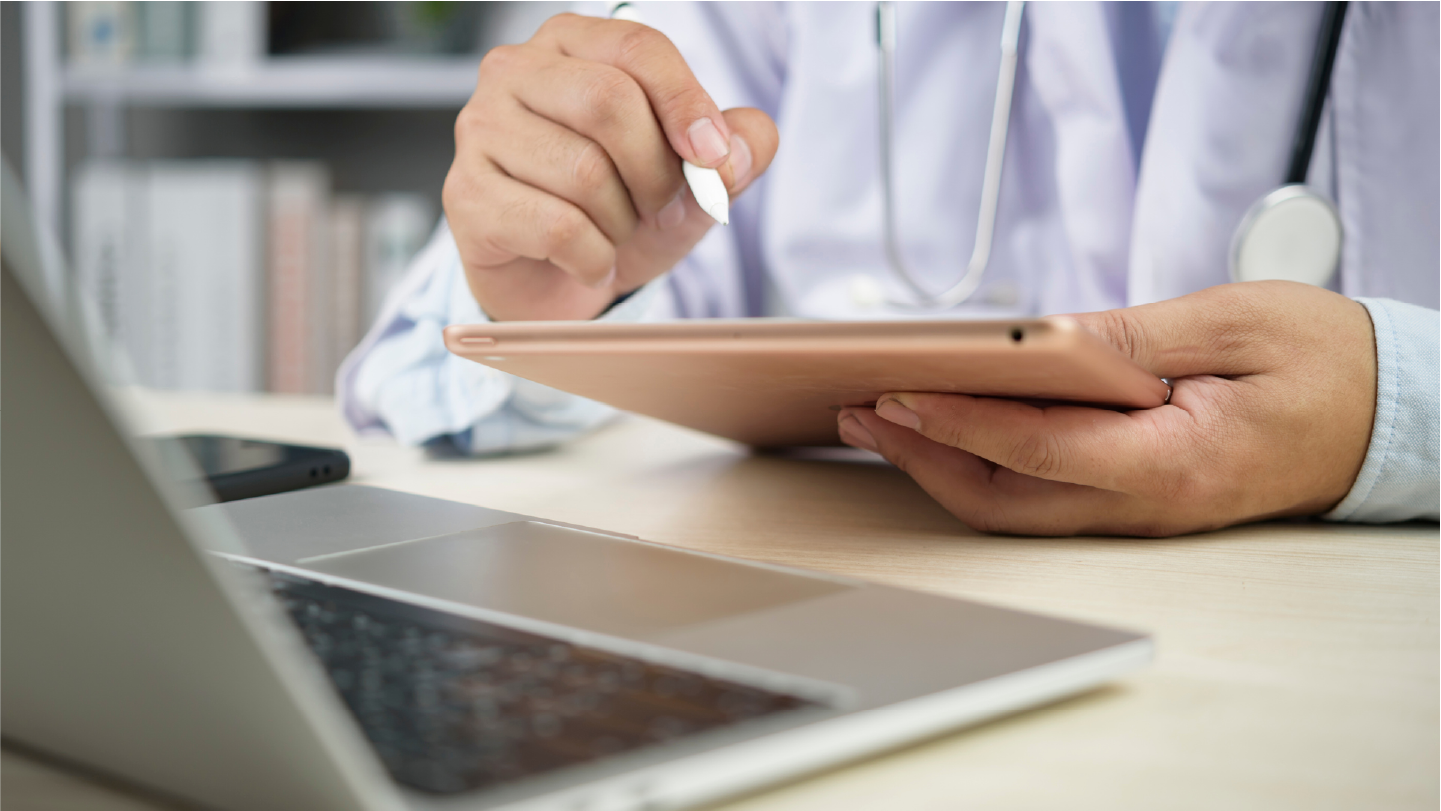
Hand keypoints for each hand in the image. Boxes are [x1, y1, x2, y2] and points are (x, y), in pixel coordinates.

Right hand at [444, 13, 779, 321]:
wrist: (558, 283)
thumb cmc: (617, 212)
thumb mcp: (691, 183)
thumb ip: (733, 155)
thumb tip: (737, 150)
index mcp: (573, 45)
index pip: (638, 47)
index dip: (687, 102)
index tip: (714, 156)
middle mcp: (516, 72)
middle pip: (609, 102)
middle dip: (655, 171)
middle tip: (658, 206)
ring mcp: (481, 130)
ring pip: (583, 170)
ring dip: (622, 221)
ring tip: (614, 232)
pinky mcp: (465, 194)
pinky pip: (556, 227)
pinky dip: (592, 257)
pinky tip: (588, 260)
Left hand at [837, 282, 1377, 535]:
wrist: (1388, 418)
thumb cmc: (1325, 365)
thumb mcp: (1234, 324)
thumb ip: (1135, 336)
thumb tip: (1044, 337)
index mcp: (1174, 462)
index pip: (1038, 449)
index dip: (958, 421)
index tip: (896, 390)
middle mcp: (1146, 504)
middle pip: (1005, 498)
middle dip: (920, 455)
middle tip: (859, 407)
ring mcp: (1136, 514)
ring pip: (1013, 508)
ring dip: (938, 465)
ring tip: (876, 417)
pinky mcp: (1131, 502)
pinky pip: (1038, 497)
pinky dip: (979, 466)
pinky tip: (943, 432)